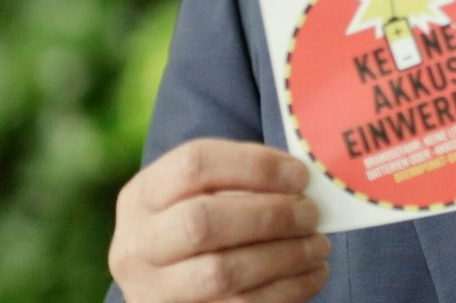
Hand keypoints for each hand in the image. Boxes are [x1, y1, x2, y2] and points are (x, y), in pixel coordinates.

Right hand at [109, 138, 331, 302]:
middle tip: (311, 213)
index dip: (255, 166)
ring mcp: (154, 291)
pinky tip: (313, 273)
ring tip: (319, 245)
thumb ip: (240, 182)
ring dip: (284, 257)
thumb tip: (301, 182)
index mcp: (142, 196)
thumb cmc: (197, 225)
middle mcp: (137, 245)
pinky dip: (287, 290)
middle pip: (202, 221)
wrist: (166, 282)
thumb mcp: (197, 195)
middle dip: (269, 215)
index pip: (195, 164)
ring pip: (221, 272)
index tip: (300, 175)